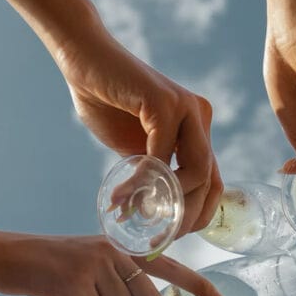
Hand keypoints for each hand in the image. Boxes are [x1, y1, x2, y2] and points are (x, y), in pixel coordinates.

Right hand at [53, 34, 221, 234]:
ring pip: (195, 172)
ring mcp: (188, 109)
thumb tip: (154, 213)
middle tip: (160, 236)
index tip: (173, 234)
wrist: (82, 60)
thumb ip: (152, 174)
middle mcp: (200, 117)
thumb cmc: (104, 101)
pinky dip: (143, 181)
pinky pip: (162, 157)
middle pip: (210, 181)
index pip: (213, 181)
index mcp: (198, 129)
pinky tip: (124, 194)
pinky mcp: (166, 103)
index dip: (197, 213)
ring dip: (168, 202)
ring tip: (139, 214)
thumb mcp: (136, 149)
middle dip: (187, 215)